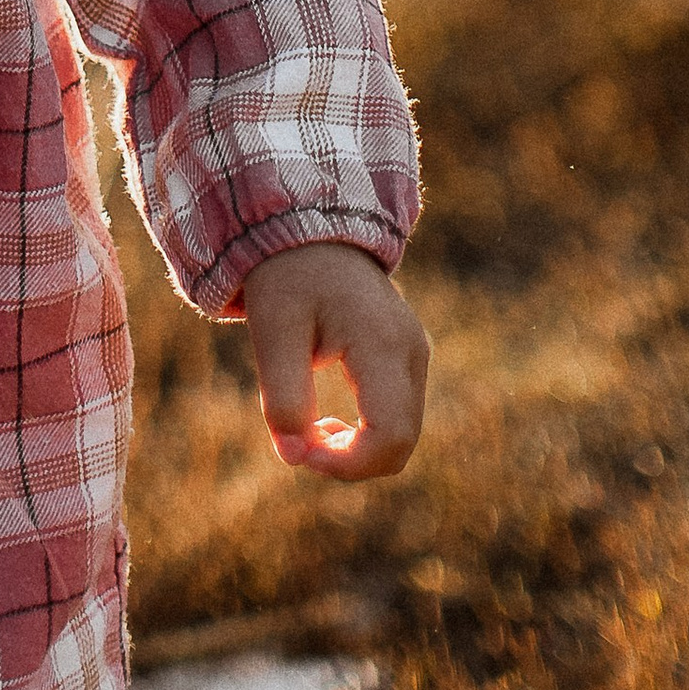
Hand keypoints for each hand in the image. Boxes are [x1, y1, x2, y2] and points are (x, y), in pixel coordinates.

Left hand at [240, 241, 429, 482]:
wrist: (308, 225)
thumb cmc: (287, 274)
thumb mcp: (272, 330)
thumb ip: (283, 396)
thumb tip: (294, 458)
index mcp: (383, 344)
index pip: (390, 436)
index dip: (348, 464)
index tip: (300, 453)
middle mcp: (412, 351)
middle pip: (401, 442)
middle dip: (350, 460)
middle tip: (299, 443)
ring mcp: (416, 352)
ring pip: (402, 432)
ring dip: (357, 448)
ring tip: (308, 426)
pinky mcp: (407, 355)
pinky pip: (397, 413)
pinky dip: (365, 430)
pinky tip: (325, 416)